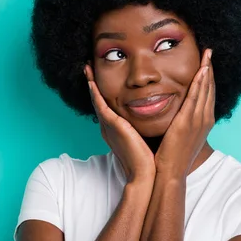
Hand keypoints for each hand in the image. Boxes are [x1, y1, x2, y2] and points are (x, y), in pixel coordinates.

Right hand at [85, 64, 155, 182]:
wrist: (145, 174)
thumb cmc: (147, 159)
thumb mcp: (142, 139)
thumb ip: (142, 128)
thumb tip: (153, 118)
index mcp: (115, 130)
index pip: (107, 106)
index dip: (102, 91)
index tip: (100, 78)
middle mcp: (108, 127)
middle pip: (98, 100)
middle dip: (92, 84)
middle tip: (88, 67)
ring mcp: (108, 126)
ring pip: (97, 100)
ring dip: (91, 83)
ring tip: (87, 68)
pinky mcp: (112, 126)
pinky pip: (100, 105)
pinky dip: (95, 93)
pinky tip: (92, 81)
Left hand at [155, 49, 214, 177]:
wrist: (170, 174)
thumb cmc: (171, 157)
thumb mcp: (180, 136)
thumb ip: (180, 121)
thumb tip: (174, 113)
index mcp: (203, 122)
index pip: (207, 94)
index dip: (207, 77)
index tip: (206, 62)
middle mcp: (205, 119)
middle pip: (209, 88)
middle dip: (209, 69)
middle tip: (209, 52)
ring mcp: (198, 120)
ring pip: (205, 90)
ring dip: (207, 71)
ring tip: (207, 54)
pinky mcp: (188, 122)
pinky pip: (196, 98)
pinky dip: (200, 83)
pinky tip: (201, 70)